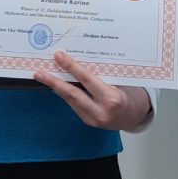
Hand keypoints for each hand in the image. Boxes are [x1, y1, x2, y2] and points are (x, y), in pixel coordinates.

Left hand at [33, 51, 151, 130]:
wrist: (137, 116)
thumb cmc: (131, 93)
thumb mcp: (122, 80)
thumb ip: (104, 73)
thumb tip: (81, 58)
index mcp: (112, 98)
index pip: (87, 80)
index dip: (72, 67)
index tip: (59, 56)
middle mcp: (102, 111)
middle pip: (73, 94)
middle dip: (54, 82)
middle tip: (39, 72)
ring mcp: (94, 119)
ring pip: (71, 101)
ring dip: (56, 88)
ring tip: (42, 76)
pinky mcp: (89, 122)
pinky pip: (74, 105)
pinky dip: (65, 94)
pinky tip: (57, 85)